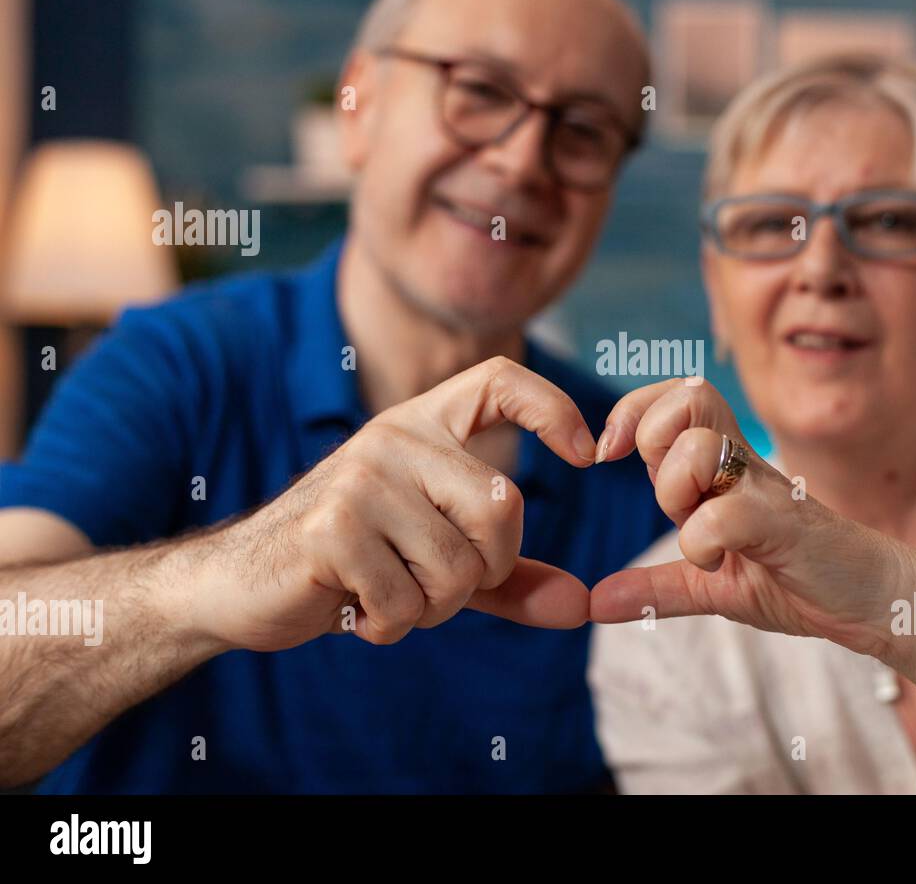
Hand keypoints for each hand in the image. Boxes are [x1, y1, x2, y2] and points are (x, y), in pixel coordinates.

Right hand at [189, 356, 596, 650]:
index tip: (587, 453)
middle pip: (504, 505)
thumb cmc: (349, 564)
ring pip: (459, 567)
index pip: (499, 380)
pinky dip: (391, 625)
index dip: (553, 406)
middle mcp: (395, 438)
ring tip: (386, 592)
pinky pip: (408, 602)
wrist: (237, 584)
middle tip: (435, 583)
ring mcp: (361, 479)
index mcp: (422, 427)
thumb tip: (582, 605)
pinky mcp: (331, 528)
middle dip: (487, 570)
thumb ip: (508, 579)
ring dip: (431, 607)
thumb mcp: (435, 561)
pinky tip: (355, 607)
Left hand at [590, 378, 908, 654]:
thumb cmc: (801, 580)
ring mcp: (767, 489)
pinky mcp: (785, 523)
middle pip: (686, 397)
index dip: (634, 411)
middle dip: (655, 441)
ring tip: (694, 530)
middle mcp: (745, 464)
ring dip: (677, 490)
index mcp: (724, 467)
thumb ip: (658, 587)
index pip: (674, 394)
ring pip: (698, 447)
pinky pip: (721, 515)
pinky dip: (701, 543)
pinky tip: (714, 562)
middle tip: (669, 494)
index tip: (612, 454)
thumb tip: (596, 600)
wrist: (875, 601)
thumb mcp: (715, 587)